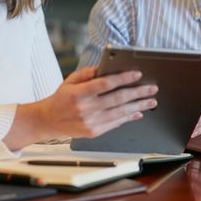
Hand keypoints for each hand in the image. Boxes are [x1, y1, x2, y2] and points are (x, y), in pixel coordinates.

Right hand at [5, 66, 156, 148]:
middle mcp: (85, 108)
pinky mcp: (94, 132)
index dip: (123, 78)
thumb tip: (108, 68)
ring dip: (138, 106)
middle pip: (117, 99)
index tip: (137, 74)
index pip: (105, 84)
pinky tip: (138, 112)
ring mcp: (90, 122)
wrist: (49, 120)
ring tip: (151, 101)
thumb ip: (89, 73)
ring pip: (120, 113)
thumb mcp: (71, 80)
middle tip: (151, 88)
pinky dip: (128, 117)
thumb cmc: (62, 97)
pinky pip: (115, 123)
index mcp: (79, 93)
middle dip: (137, 93)